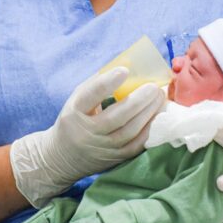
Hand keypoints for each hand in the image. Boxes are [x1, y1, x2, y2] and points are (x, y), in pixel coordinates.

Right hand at [9, 67, 164, 206]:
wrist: (62, 159)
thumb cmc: (74, 120)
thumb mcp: (76, 100)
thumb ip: (97, 84)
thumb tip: (126, 64)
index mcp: (74, 113)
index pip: (90, 96)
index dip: (107, 83)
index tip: (124, 70)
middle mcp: (87, 133)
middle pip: (115, 117)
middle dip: (138, 100)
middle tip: (154, 86)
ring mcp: (102, 148)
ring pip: (129, 132)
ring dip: (149, 113)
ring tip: (160, 97)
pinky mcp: (115, 159)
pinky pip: (137, 145)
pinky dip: (150, 129)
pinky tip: (159, 115)